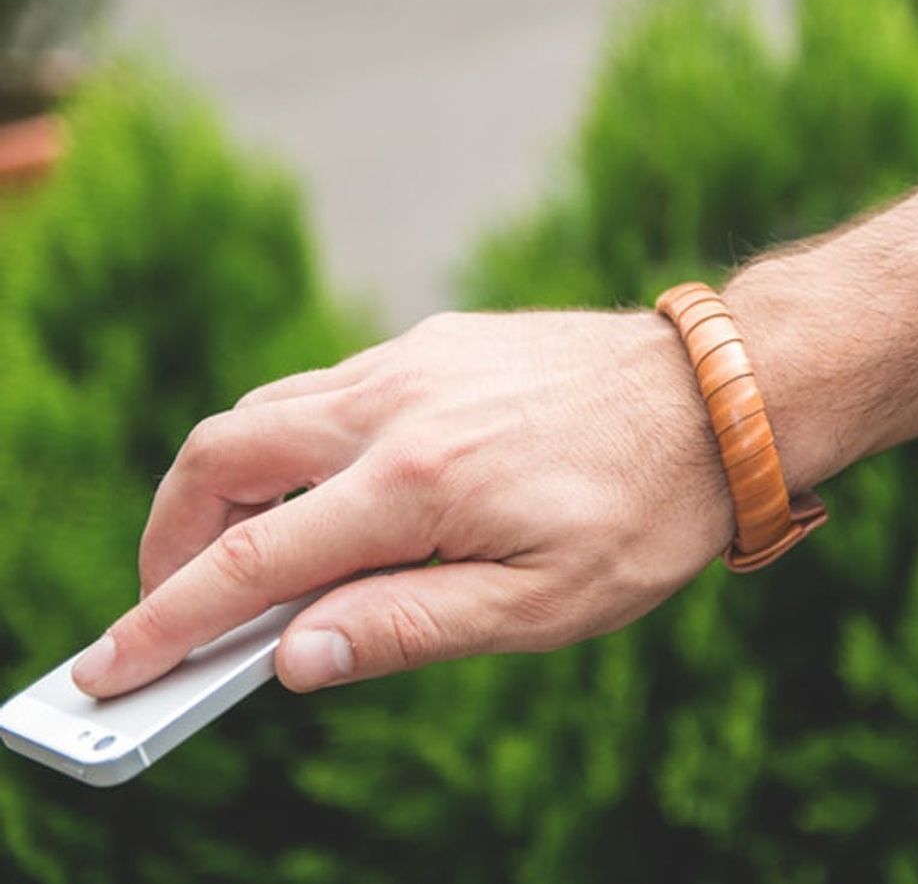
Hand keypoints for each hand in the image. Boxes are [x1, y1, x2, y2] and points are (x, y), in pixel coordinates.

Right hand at [72, 311, 734, 693]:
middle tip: (175, 602)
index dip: (166, 622)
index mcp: (417, 482)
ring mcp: (412, 358)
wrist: (718, 398)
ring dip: (230, 483)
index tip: (110, 666)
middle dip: (171, 534)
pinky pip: (328, 388)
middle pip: (221, 455)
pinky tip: (336, 490)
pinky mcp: (436, 341)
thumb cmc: (647, 510)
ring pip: (267, 410)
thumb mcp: (544, 604)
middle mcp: (395, 403)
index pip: (249, 561)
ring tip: (252, 553)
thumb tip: (294, 655)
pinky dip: (295, 444)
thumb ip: (409, 627)